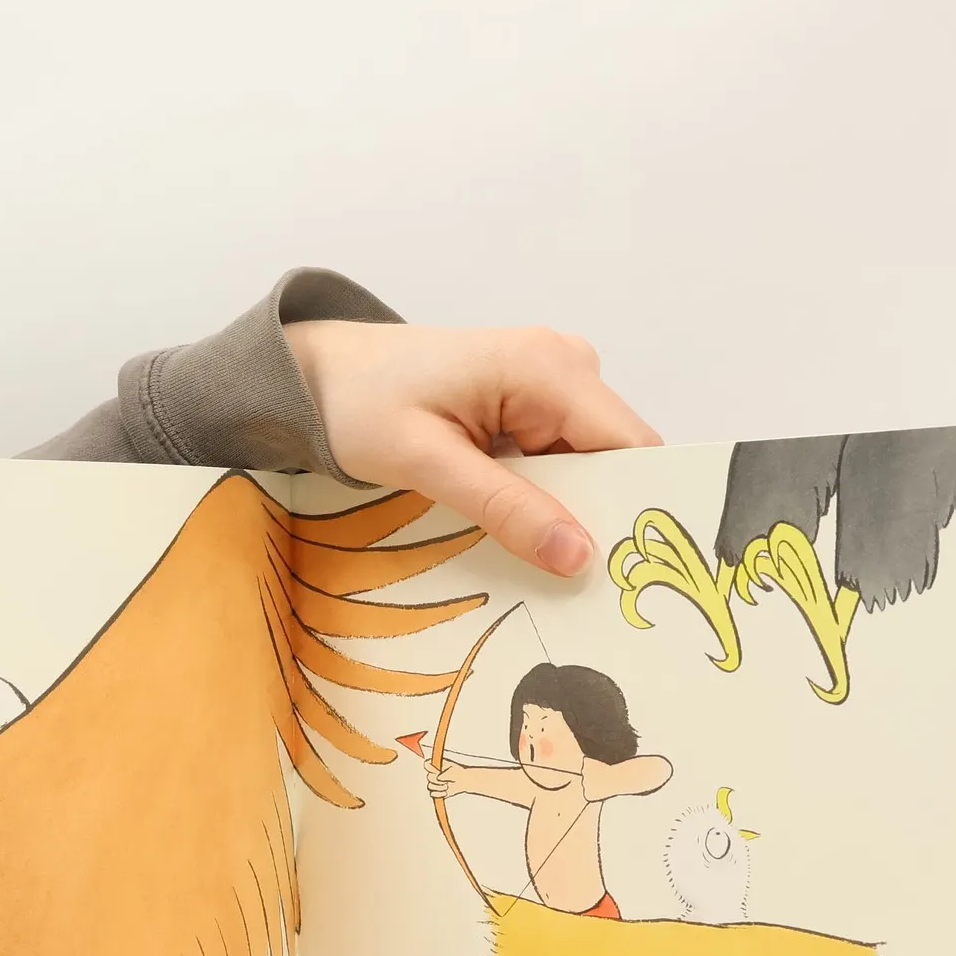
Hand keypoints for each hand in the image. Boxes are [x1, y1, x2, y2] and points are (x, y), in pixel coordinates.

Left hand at [284, 319, 660, 575]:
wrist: (316, 371)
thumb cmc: (358, 404)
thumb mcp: (426, 462)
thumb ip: (505, 508)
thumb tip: (579, 557)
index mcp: (549, 367)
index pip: (630, 447)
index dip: (638, 508)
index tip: (629, 577)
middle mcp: (565, 365)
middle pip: (616, 458)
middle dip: (600, 518)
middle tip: (583, 590)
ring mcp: (551, 382)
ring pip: (590, 465)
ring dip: (571, 514)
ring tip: (549, 570)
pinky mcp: (531, 403)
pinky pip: (560, 460)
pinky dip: (547, 499)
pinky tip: (524, 535)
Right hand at [426, 761, 470, 798]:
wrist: (463, 781)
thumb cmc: (458, 772)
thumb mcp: (453, 770)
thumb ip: (445, 773)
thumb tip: (438, 778)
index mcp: (436, 765)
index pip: (427, 764)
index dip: (430, 768)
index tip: (437, 771)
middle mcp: (433, 773)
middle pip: (429, 777)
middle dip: (437, 780)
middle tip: (445, 781)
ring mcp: (434, 782)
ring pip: (430, 786)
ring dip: (439, 788)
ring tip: (447, 787)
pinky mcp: (436, 791)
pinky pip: (432, 794)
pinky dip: (439, 794)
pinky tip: (445, 792)